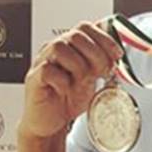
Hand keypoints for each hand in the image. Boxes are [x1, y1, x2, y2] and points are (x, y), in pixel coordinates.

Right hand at [19, 21, 122, 138]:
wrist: (51, 124)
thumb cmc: (68, 100)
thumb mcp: (92, 79)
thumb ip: (101, 64)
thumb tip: (117, 54)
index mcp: (69, 46)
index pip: (85, 27)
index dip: (104, 38)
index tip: (117, 54)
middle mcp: (53, 50)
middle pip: (75, 35)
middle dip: (96, 53)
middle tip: (101, 72)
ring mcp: (42, 62)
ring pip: (60, 48)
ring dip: (78, 65)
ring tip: (81, 82)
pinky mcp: (34, 79)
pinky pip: (47, 69)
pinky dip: (62, 80)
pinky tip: (66, 89)